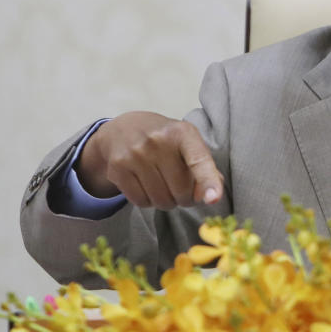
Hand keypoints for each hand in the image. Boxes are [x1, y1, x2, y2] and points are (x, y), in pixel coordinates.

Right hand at [75, 111, 223, 209]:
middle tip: (181, 191)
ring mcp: (135, 154)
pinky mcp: (117, 168)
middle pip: (180, 190)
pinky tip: (147, 188)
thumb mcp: (188, 144)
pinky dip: (148, 202)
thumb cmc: (164, 141)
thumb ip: (205, 168)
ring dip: (167, 202)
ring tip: (165, 188)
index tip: (213, 199)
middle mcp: (158, 140)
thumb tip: (208, 197)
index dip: (208, 181)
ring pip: (160, 200)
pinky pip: (141, 202)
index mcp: (182, 132)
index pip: (199, 160)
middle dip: (185, 198)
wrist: (123, 129)